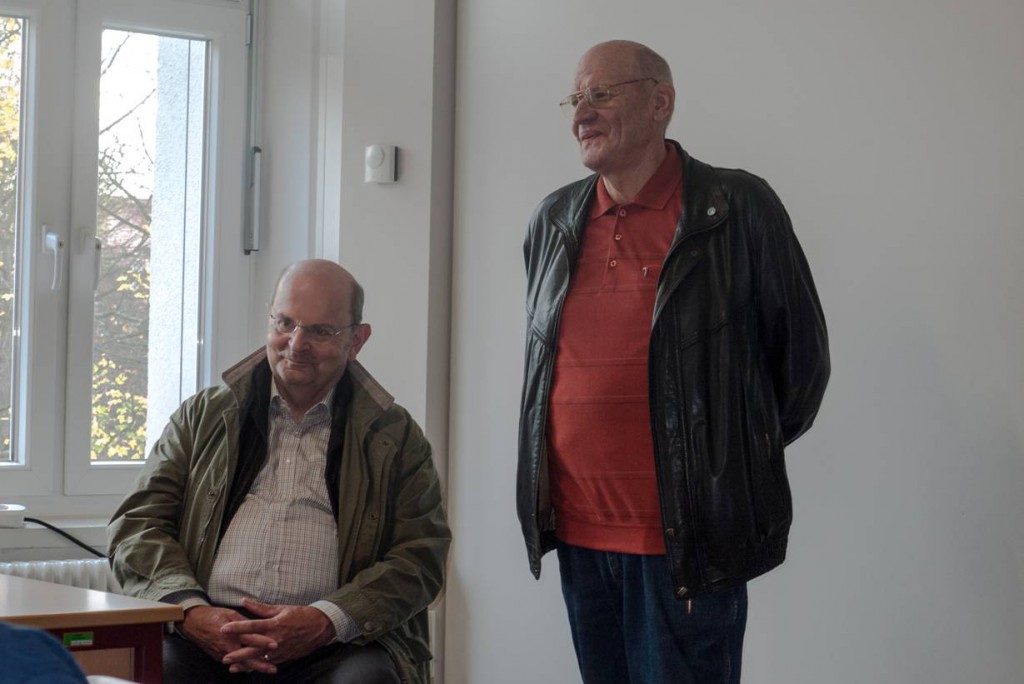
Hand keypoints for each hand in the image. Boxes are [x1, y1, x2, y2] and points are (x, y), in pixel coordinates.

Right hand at [178, 605, 278, 673]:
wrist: (192, 623)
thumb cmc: (212, 615)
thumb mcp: (230, 614)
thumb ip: (244, 621)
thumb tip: (259, 625)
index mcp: (230, 634)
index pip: (249, 639)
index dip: (263, 642)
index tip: (275, 644)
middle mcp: (226, 646)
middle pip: (246, 658)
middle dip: (261, 664)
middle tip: (273, 668)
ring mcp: (221, 654)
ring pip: (240, 663)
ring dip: (254, 667)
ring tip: (268, 669)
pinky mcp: (218, 657)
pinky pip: (234, 663)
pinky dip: (244, 665)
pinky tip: (254, 667)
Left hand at [220, 598, 335, 667]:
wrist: (320, 627)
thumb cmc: (301, 615)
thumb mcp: (281, 608)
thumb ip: (261, 607)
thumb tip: (244, 600)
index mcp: (275, 624)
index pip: (252, 626)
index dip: (237, 627)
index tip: (224, 629)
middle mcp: (276, 639)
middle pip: (253, 648)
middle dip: (238, 654)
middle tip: (224, 657)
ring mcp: (281, 650)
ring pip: (260, 659)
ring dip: (246, 664)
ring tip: (233, 668)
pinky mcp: (285, 657)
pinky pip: (269, 662)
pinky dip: (259, 666)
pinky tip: (249, 670)